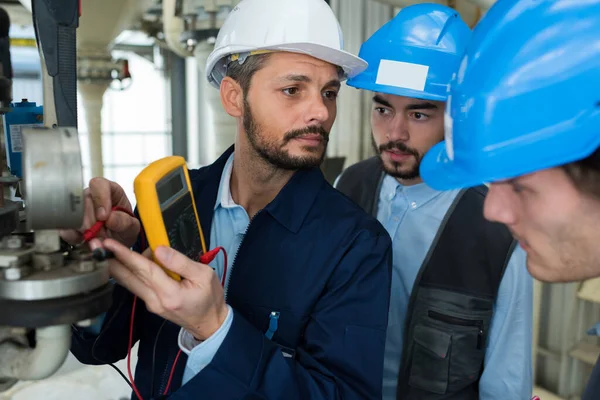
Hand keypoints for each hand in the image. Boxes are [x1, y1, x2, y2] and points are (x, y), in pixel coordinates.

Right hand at [60, 177, 139, 248]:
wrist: (117, 244)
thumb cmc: (125, 229)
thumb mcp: (132, 226)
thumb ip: (125, 222)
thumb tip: (110, 219)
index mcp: (109, 190)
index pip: (99, 185)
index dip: (100, 199)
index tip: (104, 216)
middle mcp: (91, 197)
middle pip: (83, 202)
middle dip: (92, 222)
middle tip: (101, 232)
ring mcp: (79, 209)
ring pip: (73, 215)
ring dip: (85, 231)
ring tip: (97, 238)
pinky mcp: (70, 223)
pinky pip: (65, 227)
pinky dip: (74, 237)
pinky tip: (84, 240)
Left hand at [103, 239, 227, 340]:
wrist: (210, 324)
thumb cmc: (210, 298)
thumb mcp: (204, 275)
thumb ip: (181, 262)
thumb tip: (159, 250)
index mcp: (170, 294)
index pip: (143, 270)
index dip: (125, 255)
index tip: (109, 244)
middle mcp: (155, 301)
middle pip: (129, 278)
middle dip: (110, 260)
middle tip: (94, 244)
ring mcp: (151, 304)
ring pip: (130, 283)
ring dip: (116, 266)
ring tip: (104, 249)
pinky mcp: (151, 304)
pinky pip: (137, 285)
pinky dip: (129, 272)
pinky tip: (127, 261)